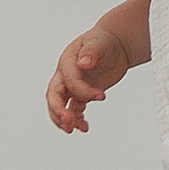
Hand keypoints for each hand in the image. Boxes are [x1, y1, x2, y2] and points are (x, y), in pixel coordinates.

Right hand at [47, 19, 136, 133]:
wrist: (114, 46)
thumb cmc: (104, 41)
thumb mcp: (98, 43)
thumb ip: (90, 52)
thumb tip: (83, 63)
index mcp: (66, 61)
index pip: (68, 81)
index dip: (82, 91)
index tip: (101, 96)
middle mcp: (65, 75)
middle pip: (54, 96)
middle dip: (59, 111)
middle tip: (69, 122)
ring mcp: (72, 86)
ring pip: (60, 106)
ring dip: (65, 119)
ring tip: (78, 128)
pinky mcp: (81, 94)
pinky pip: (73, 110)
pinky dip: (77, 120)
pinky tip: (85, 126)